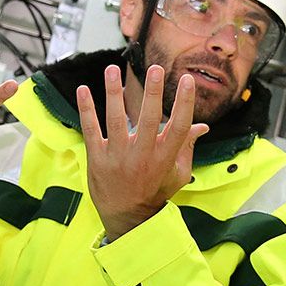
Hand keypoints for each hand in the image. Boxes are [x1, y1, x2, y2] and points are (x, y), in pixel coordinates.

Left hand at [77, 64, 209, 240]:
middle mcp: (142, 156)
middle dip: (153, 93)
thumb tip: (202, 126)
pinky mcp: (97, 159)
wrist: (127, 217)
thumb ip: (188, 147)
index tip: (188, 80)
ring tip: (113, 69)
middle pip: (150, 120)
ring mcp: (118, 157)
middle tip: (156, 69)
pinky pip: (91, 130)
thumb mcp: (178, 173)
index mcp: (165, 158)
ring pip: (116, 120)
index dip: (185, 103)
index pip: (179, 127)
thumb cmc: (155, 191)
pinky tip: (83, 89)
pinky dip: (87, 110)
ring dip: (114, 93)